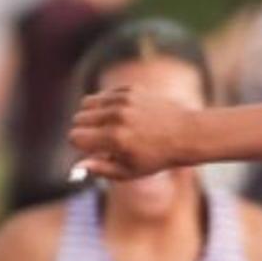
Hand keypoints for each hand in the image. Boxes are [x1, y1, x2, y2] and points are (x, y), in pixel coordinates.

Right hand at [67, 87, 197, 178]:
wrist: (187, 133)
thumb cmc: (157, 157)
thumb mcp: (130, 171)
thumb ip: (100, 169)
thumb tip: (75, 168)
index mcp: (115, 139)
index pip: (74, 137)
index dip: (82, 146)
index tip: (94, 149)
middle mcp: (118, 117)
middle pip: (78, 119)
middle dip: (86, 130)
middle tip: (103, 139)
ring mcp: (124, 100)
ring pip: (87, 103)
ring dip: (92, 115)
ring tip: (108, 126)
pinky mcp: (131, 89)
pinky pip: (103, 94)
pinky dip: (106, 104)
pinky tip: (121, 114)